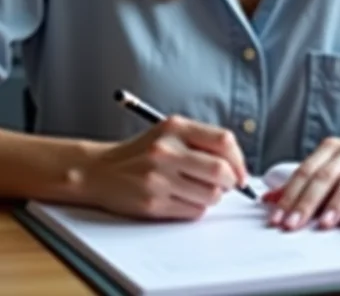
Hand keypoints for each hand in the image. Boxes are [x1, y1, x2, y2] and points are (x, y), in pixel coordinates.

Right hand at [77, 116, 249, 219]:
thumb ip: (201, 142)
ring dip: (212, 198)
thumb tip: (237, 166)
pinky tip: (182, 200)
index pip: (224, 141)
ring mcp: (159, 178)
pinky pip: (194, 211)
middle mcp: (167, 150)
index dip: (238, 160)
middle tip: (226, 186)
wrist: (99, 171)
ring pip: (211, 195)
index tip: (240, 172)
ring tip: (197, 191)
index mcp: (174, 128)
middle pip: (221, 171)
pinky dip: (196, 208)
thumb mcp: (167, 134)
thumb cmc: (140, 154)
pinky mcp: (154, 202)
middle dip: (231, 183)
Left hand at [263, 131, 339, 230]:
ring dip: (339, 200)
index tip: (278, 217)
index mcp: (331, 149)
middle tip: (294, 224)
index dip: (290, 195)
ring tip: (327, 222)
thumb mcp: (333, 166)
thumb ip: (304, 182)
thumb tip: (269, 200)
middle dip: (307, 202)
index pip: (306, 172)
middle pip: (326, 175)